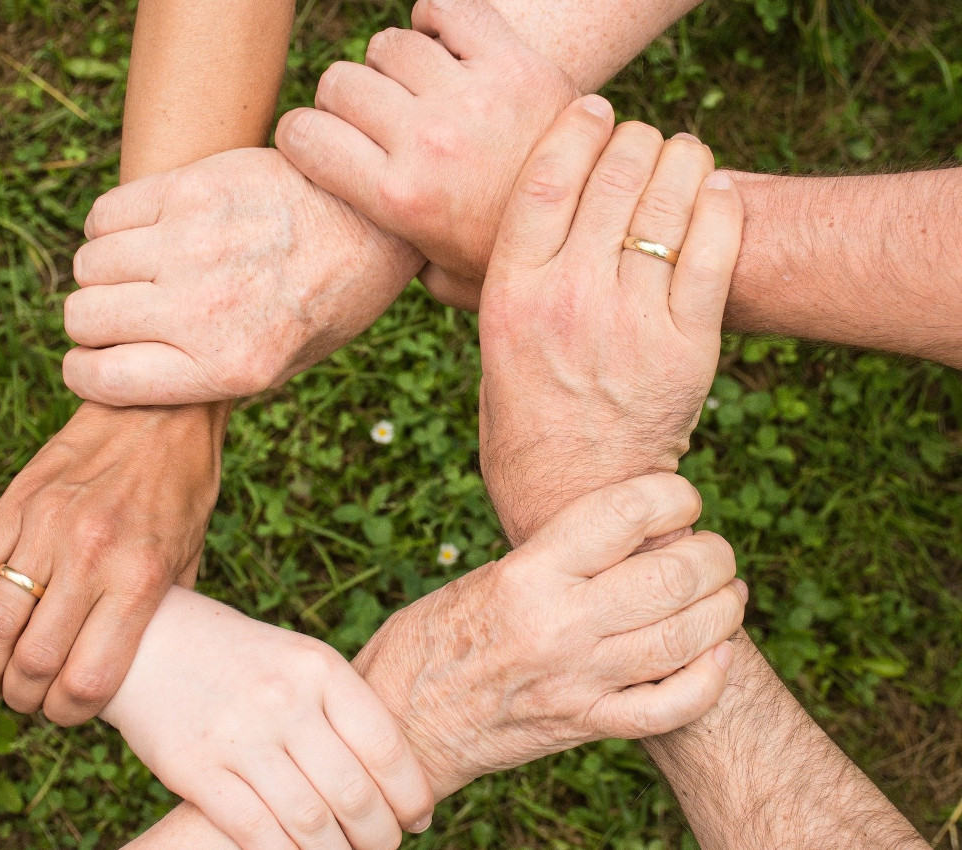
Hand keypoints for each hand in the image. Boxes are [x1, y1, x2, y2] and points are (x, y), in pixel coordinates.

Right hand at [0, 402, 225, 723]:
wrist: (159, 408)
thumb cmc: (182, 488)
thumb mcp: (190, 556)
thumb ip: (160, 613)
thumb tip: (136, 669)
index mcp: (140, 577)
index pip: (88, 679)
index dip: (69, 714)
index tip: (67, 713)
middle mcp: (90, 555)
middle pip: (32, 662)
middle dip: (22, 699)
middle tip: (26, 700)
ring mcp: (46, 527)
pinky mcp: (14, 504)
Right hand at [61, 147, 422, 406]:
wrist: (373, 222)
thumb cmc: (327, 301)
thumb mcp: (282, 366)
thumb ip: (206, 377)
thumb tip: (127, 377)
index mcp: (227, 367)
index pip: (101, 379)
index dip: (85, 372)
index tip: (93, 362)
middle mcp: (203, 310)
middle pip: (84, 318)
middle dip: (92, 322)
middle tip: (122, 314)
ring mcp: (193, 245)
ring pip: (88, 264)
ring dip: (103, 273)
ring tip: (139, 271)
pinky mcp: (191, 189)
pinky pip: (105, 214)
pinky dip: (109, 227)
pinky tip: (144, 232)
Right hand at [102, 588, 434, 849]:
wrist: (150, 641)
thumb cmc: (241, 659)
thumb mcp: (298, 661)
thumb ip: (342, 708)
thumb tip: (398, 776)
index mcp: (318, 667)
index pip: (385, 745)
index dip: (410, 793)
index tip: (418, 817)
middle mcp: (283, 699)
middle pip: (353, 792)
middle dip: (379, 835)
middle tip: (384, 846)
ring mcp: (238, 735)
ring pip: (310, 822)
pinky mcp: (195, 769)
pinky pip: (256, 832)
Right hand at [117, 474, 744, 849]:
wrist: (400, 724)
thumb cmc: (431, 639)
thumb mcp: (485, 578)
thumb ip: (553, 558)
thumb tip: (628, 532)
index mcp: (527, 574)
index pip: (625, 514)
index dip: (672, 495)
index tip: (683, 497)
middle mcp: (559, 624)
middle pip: (672, 575)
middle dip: (713, 555)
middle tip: (716, 549)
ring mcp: (578, 681)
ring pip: (685, 638)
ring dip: (723, 609)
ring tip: (730, 592)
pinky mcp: (585, 725)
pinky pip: (670, 706)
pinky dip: (708, 679)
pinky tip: (717, 655)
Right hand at [276, 0, 575, 310]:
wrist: (599, 229)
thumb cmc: (509, 258)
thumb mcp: (441, 279)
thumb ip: (393, 258)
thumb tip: (358, 245)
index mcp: (398, 199)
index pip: (303, 135)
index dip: (301, 136)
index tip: (317, 143)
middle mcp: (427, 142)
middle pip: (340, 83)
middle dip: (344, 101)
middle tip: (373, 121)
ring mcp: (471, 97)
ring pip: (389, 45)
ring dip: (393, 64)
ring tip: (416, 90)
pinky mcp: (515, 63)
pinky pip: (449, 8)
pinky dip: (437, 17)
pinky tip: (443, 45)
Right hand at [477, 98, 743, 543]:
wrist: (576, 499)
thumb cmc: (525, 422)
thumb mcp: (490, 348)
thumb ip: (497, 284)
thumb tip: (499, 224)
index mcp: (511, 294)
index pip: (545, 178)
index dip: (575, 128)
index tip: (594, 109)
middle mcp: (568, 299)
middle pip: (612, 176)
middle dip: (634, 140)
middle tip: (643, 140)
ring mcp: (631, 322)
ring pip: (668, 202)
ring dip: (682, 161)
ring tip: (683, 156)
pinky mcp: (687, 347)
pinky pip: (715, 250)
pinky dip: (720, 206)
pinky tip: (716, 193)